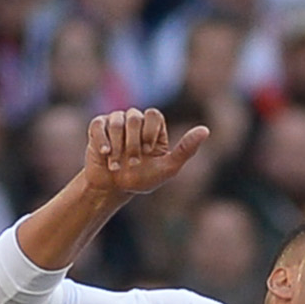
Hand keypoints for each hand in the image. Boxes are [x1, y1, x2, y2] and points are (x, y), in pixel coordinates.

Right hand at [83, 108, 208, 197]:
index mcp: (153, 126)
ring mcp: (115, 122)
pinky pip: (99, 125)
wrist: (114, 189)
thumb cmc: (142, 179)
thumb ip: (186, 149)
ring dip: (118, 147)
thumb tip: (206, 130)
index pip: (154, 114)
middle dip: (134, 143)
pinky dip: (102, 141)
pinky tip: (106, 155)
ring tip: (117, 166)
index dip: (150, 132)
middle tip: (134, 163)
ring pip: (117, 121)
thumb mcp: (168, 167)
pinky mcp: (98, 128)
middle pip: (135, 117)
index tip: (148, 151)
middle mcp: (135, 120)